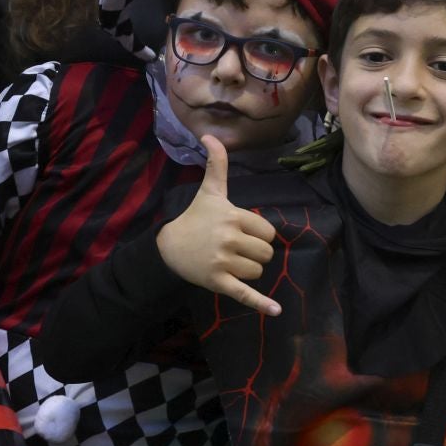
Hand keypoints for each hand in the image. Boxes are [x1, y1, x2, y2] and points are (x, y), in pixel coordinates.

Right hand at [155, 137, 279, 314]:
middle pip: (266, 253)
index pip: (267, 232)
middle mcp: (229, 239)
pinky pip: (245, 294)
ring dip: (249, 271)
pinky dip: (262, 304)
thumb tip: (210, 135)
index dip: (258, 235)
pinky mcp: (218, 282)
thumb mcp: (210, 192)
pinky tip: (276, 310)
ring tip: (230, 263)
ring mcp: (223, 262)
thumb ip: (217, 164)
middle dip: (255, 254)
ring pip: (257, 271)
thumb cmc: (195, 218)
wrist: (169, 247)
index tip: (241, 233)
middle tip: (236, 250)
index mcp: (232, 217)